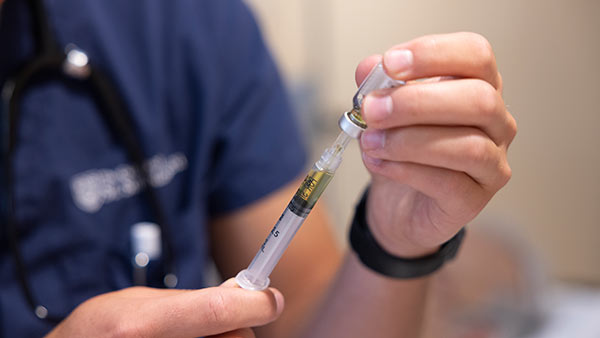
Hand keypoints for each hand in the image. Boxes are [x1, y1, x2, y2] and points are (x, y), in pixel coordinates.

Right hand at [45, 279, 283, 337]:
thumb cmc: (94, 334)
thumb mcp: (131, 303)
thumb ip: (186, 301)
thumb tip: (238, 292)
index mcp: (138, 327)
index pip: (215, 311)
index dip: (253, 304)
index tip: (270, 299)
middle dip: (238, 328)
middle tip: (220, 324)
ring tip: (190, 336)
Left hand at [357, 32, 515, 257]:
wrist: (397, 203)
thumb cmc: (400, 150)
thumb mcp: (383, 112)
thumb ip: (377, 87)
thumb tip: (368, 68)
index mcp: (479, 85)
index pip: (476, 55)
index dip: (433, 55)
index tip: (390, 63)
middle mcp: (496, 122)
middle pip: (479, 99)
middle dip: (416, 102)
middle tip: (372, 109)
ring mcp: (492, 164)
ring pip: (469, 146)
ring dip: (409, 141)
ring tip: (370, 141)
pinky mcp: (475, 200)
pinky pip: (449, 183)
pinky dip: (406, 170)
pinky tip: (378, 163)